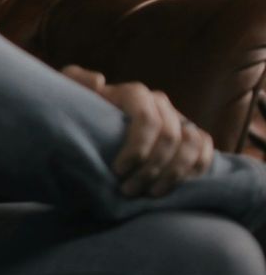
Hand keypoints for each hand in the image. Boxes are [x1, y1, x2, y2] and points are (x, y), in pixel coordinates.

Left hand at [60, 65, 214, 196]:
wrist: (92, 126)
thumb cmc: (79, 113)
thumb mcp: (69, 95)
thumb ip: (75, 81)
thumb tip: (99, 81)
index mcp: (134, 94)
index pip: (147, 119)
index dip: (137, 147)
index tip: (118, 171)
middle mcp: (160, 103)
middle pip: (169, 136)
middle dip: (151, 168)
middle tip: (128, 190)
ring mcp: (178, 119)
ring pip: (191, 144)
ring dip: (174, 173)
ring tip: (150, 194)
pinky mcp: (191, 135)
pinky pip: (205, 149)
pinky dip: (196, 169)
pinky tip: (173, 186)